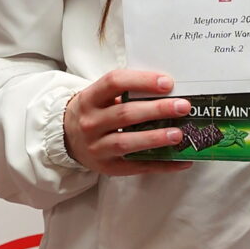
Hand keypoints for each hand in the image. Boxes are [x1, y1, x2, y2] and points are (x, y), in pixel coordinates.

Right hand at [64, 67, 186, 171]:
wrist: (67, 139)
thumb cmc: (94, 114)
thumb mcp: (99, 98)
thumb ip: (124, 92)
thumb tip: (167, 90)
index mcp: (89, 98)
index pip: (114, 82)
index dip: (141, 81)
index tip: (167, 82)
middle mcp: (90, 123)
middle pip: (125, 114)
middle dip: (156, 109)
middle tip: (182, 107)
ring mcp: (97, 147)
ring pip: (127, 142)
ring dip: (155, 138)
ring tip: (178, 135)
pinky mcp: (108, 167)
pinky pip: (137, 167)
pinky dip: (161, 165)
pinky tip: (182, 162)